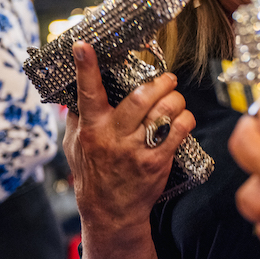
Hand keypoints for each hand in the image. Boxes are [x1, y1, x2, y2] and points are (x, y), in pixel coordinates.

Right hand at [63, 41, 195, 237]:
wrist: (110, 213)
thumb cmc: (93, 174)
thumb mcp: (74, 145)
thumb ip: (77, 117)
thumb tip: (74, 87)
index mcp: (91, 128)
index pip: (86, 93)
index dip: (85, 67)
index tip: (83, 45)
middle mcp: (112, 136)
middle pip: (140, 97)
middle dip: (159, 82)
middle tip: (167, 78)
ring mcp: (135, 150)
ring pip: (163, 111)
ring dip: (176, 98)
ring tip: (176, 96)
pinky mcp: (156, 162)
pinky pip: (178, 131)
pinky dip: (186, 119)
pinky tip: (183, 118)